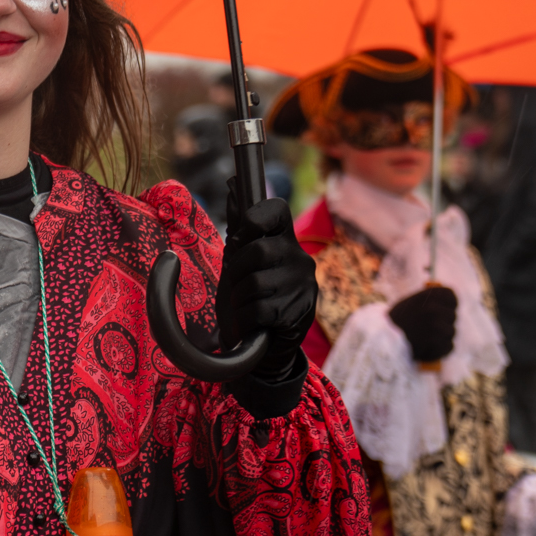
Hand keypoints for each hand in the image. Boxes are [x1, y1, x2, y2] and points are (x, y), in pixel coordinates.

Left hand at [216, 196, 316, 381]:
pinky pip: (259, 308)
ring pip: (255, 282)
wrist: (263, 351)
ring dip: (239, 300)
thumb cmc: (249, 302)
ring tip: (247, 309)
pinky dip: (245, 319)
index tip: (241, 239)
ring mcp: (304, 285)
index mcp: (286, 242)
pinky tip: (252, 324)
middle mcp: (300, 259)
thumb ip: (240, 231)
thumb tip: (232, 185)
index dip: (253, 219)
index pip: (275, 209)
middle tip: (239, 288)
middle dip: (237, 272)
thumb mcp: (240, 265)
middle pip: (257, 250)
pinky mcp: (300, 312)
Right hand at [388, 286, 456, 363]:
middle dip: (445, 323)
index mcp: (427, 296)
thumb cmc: (395, 322)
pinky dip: (441, 350)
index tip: (444, 310)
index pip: (452, 297)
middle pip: (453, 316)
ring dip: (442, 337)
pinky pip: (449, 346)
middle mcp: (434, 309)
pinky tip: (429, 349)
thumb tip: (448, 306)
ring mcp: (437, 327)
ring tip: (427, 340)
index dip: (449, 305)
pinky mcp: (438, 344)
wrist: (381, 341)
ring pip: (451, 332)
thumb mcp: (410, 304)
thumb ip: (429, 302)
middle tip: (431, 329)